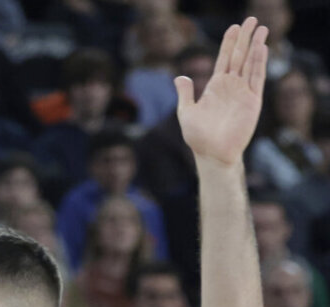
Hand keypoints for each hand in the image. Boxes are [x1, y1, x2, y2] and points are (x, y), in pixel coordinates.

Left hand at [177, 17, 267, 166]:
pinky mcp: (252, 101)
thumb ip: (185, 94)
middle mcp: (231, 86)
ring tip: (261, 29)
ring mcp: (243, 92)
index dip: (228, 43)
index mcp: (215, 87)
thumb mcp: (186, 112)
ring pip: (250, 64)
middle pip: (239, 56)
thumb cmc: (198, 137)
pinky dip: (259, 64)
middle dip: (245, 38)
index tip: (233, 28)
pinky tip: (261, 49)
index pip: (223, 59)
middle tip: (251, 19)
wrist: (212, 154)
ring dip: (256, 46)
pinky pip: (257, 79)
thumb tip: (179, 77)